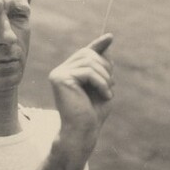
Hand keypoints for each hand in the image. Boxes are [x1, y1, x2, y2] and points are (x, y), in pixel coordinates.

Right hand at [48, 33, 114, 152]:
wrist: (83, 132)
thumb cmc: (93, 113)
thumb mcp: (103, 86)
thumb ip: (103, 67)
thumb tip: (107, 44)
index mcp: (69, 72)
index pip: (85, 52)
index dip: (98, 44)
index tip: (110, 37)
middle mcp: (61, 70)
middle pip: (88, 54)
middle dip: (105, 67)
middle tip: (111, 85)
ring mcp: (58, 73)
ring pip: (90, 62)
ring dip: (105, 77)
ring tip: (108, 93)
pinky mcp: (60, 78)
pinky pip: (88, 72)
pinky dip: (101, 83)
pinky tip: (105, 95)